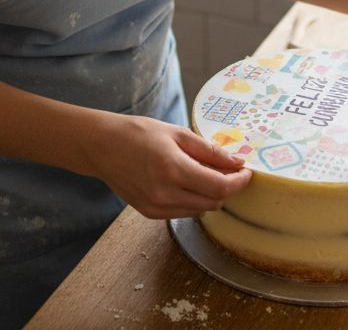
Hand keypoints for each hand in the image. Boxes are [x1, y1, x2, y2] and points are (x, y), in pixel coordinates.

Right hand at [92, 114, 251, 218]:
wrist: (102, 147)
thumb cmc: (139, 134)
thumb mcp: (177, 133)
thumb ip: (209, 150)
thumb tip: (237, 162)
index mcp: (174, 169)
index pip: (220, 187)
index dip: (239, 182)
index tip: (246, 172)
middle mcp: (165, 193)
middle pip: (214, 202)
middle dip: (227, 188)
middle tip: (228, 170)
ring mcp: (156, 206)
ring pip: (200, 210)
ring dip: (210, 195)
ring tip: (204, 174)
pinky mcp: (150, 213)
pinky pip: (183, 212)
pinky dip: (192, 201)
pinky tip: (185, 183)